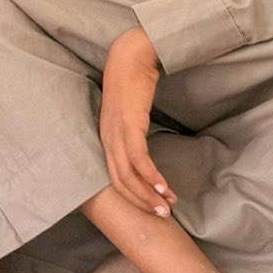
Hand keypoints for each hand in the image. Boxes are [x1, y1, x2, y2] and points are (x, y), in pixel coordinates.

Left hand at [99, 27, 176, 216]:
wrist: (130, 56)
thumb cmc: (132, 82)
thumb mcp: (129, 112)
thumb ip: (132, 130)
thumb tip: (143, 148)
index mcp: (105, 136)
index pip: (114, 176)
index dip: (132, 195)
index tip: (152, 206)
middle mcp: (106, 137)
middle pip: (119, 181)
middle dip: (141, 202)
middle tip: (162, 216)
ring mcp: (116, 131)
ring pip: (128, 174)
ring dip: (149, 194)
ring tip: (167, 207)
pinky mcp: (128, 124)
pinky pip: (138, 158)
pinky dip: (151, 176)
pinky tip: (165, 188)